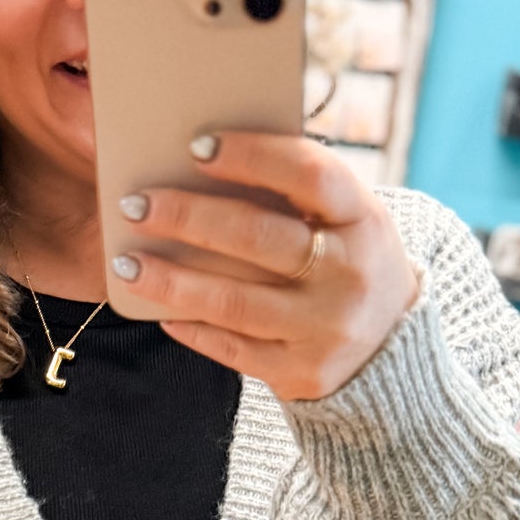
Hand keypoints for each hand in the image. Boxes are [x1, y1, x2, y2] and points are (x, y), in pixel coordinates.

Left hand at [110, 133, 419, 401]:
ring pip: (234, 301)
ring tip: (127, 262)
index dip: (253, 156)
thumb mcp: (344, 217)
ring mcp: (328, 329)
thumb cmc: (345, 257)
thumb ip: (294, 191)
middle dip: (189, 218)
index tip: (196, 146)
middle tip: (136, 205)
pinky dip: (190, 327)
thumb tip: (201, 157)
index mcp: (364, 217)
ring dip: (172, 280)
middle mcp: (351, 273)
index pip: (308, 174)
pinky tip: (158, 307)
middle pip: (259, 238)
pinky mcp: (304, 372)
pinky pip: (233, 349)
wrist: (392, 344)